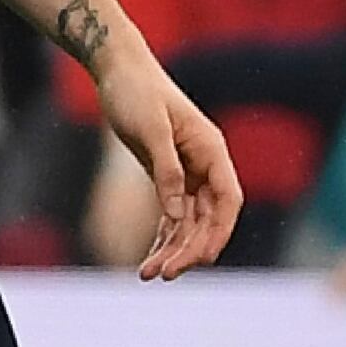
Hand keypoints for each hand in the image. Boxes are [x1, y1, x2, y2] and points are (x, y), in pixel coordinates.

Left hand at [97, 40, 240, 278]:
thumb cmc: (136, 92)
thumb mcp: (150, 129)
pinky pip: (170, 216)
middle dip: (188, 250)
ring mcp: (187, 173)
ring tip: (147, 275)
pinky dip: (161, 239)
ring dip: (172, 250)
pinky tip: (148, 261)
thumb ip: (166, 170)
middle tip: (164, 275)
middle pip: (207, 219)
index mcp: (211, 150)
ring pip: (187, 223)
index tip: (203, 259)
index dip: (219, 232)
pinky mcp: (167, 177)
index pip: (228, 200)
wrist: (118, 71)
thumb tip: (175, 214)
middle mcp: (205, 165)